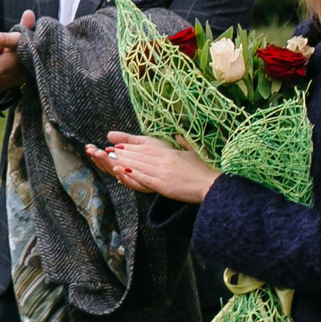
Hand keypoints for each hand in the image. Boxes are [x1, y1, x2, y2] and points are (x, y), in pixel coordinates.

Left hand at [88, 132, 219, 203]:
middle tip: (110, 150)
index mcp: (170, 153)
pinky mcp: (163, 185)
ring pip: (139, 165)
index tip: (120, 145)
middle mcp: (164, 161)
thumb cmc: (203, 170)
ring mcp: (163, 173)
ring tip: (111, 158)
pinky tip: (122, 171)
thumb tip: (178, 135)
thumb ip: (183, 144)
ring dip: (124, 162)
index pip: (146, 149)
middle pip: (139, 156)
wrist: (211, 185)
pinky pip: (144, 178)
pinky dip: (132, 174)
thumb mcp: (192, 153)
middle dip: (123, 153)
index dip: (131, 147)